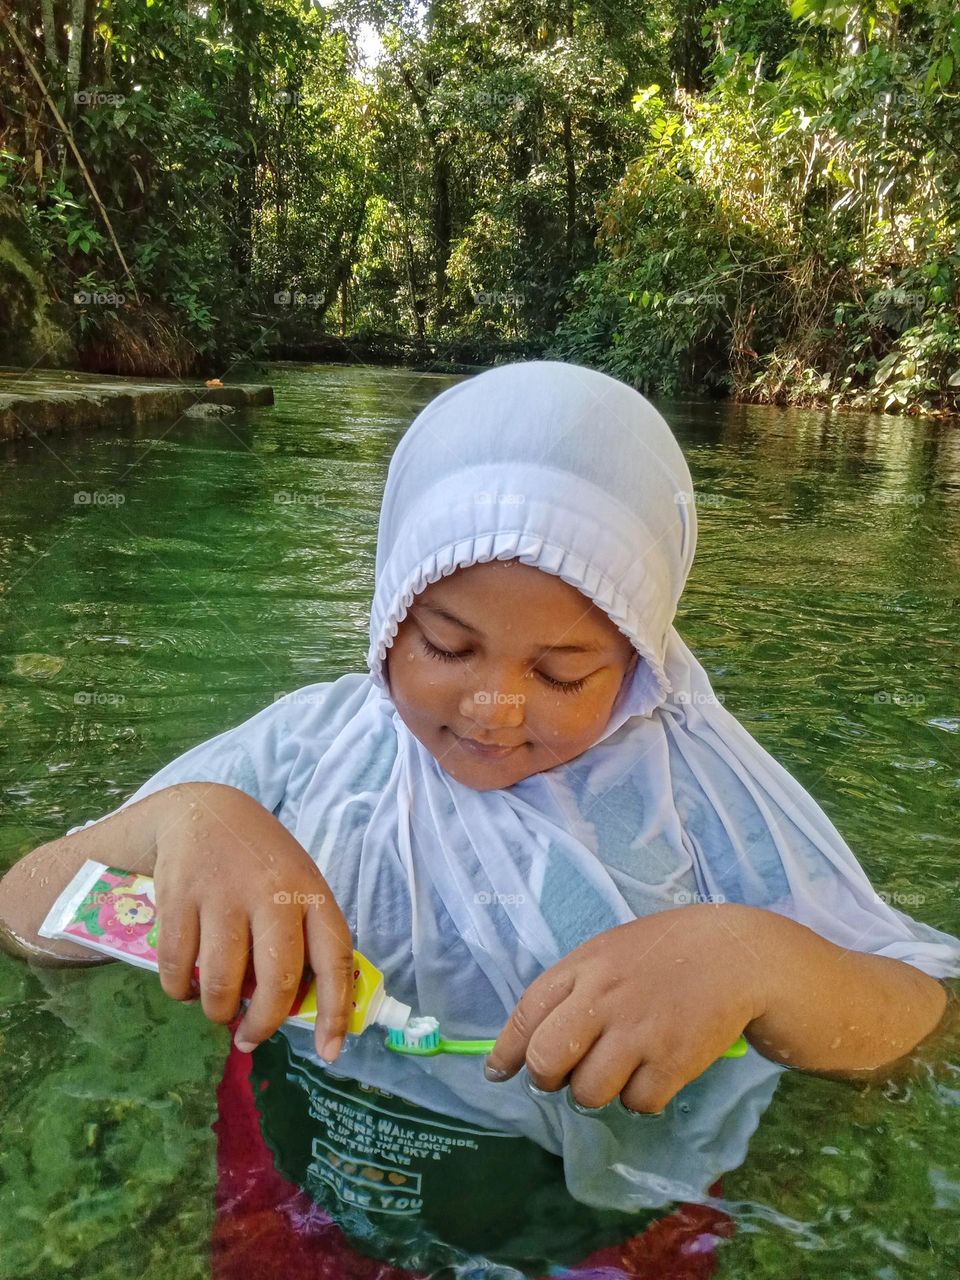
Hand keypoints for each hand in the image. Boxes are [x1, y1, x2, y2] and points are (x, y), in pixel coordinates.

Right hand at [153, 782, 353, 1061]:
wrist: (205, 811)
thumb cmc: (261, 861)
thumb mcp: (295, 884)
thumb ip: (302, 936)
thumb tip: (302, 1010)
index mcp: (311, 892)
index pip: (334, 958)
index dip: (335, 1010)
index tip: (330, 1051)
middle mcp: (272, 892)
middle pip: (277, 980)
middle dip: (264, 1024)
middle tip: (250, 1038)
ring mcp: (225, 894)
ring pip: (224, 983)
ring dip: (219, 1011)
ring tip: (218, 1010)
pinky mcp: (180, 897)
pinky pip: (179, 968)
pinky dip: (180, 990)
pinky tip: (186, 987)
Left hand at [484, 903, 767, 1112]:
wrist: (734, 954)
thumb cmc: (663, 952)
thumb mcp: (608, 953)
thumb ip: (572, 990)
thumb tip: (530, 1043)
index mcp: (583, 968)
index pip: (526, 1016)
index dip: (506, 1053)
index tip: (498, 1074)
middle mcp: (603, 999)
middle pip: (546, 1062)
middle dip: (548, 1079)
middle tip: (566, 1076)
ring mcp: (638, 1031)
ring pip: (588, 1093)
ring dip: (597, 1092)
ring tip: (618, 1071)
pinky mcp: (673, 1060)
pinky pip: (637, 1102)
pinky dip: (641, 1097)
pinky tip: (653, 1072)